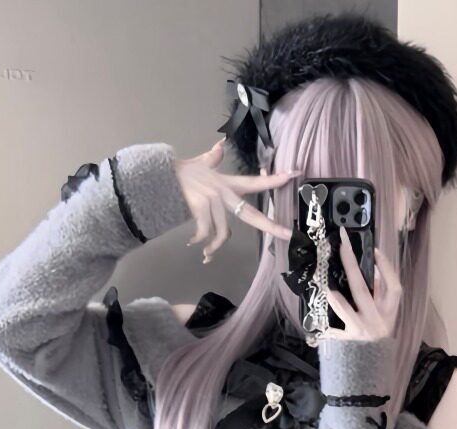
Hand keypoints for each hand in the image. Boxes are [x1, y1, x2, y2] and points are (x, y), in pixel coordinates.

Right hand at [175, 137, 297, 263]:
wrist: (161, 177)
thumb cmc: (180, 173)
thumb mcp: (201, 162)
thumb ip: (213, 156)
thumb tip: (220, 145)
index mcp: (227, 183)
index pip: (255, 182)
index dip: (275, 179)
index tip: (294, 175)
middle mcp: (223, 193)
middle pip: (251, 213)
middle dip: (270, 225)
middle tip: (287, 235)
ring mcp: (213, 201)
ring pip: (222, 232)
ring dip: (214, 246)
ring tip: (207, 254)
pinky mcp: (200, 208)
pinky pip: (205, 233)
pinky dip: (199, 241)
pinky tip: (192, 244)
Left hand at [318, 238, 400, 342]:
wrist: (371, 363)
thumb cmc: (377, 330)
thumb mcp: (385, 312)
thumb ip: (380, 291)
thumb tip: (374, 267)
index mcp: (389, 310)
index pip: (393, 286)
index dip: (386, 268)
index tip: (376, 250)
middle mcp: (375, 319)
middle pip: (362, 290)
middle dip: (351, 266)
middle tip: (343, 246)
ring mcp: (359, 330)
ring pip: (345, 310)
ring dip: (333, 296)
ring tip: (321, 280)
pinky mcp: (346, 340)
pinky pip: (332, 331)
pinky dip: (324, 328)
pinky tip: (316, 325)